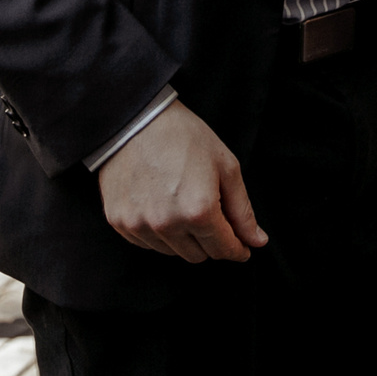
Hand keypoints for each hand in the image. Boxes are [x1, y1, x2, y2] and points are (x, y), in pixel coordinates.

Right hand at [95, 100, 266, 263]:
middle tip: (211, 215)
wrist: (135, 119)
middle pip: (198, 256)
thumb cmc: (184, 136)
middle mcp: (168, 224)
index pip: (224, 250)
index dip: (237, 249)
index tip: (242, 247)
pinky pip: (147, 243)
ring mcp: (140, 225)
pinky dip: (159, 233)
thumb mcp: (225, 166)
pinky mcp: (119, 222)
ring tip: (182, 204)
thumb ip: (242, 210)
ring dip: (184, 238)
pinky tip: (161, 205)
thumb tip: (257, 241)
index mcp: (199, 210)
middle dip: (211, 241)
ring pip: (173, 252)